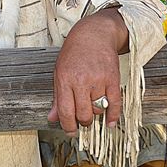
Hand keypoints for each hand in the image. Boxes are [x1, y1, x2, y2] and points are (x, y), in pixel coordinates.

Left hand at [47, 8, 127, 135]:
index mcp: (64, 79)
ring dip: (95, 113)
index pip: (66, 111)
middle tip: (82, 119)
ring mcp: (98, 80)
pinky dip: (113, 116)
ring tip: (92, 105)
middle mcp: (81, 80)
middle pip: (83, 114)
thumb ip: (57, 97)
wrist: (93, 34)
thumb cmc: (73, 53)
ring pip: (98, 110)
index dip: (68, 126)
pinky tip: (109, 122)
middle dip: (82, 121)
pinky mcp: (113, 79)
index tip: (70, 131)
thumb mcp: (59, 72)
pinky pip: (115, 104)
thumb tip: (52, 118)